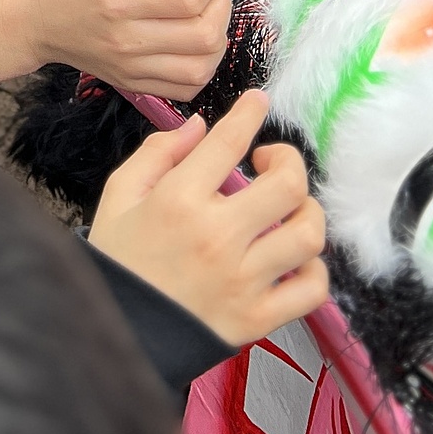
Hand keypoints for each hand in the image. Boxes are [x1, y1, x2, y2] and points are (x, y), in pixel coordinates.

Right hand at [7, 0, 230, 99]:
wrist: (32, 20)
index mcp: (119, 0)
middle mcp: (127, 40)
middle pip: (204, 35)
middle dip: (221, 6)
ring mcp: (131, 68)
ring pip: (202, 68)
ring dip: (218, 39)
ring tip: (207, 15)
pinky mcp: (133, 84)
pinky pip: (186, 89)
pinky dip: (203, 68)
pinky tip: (195, 44)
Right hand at [89, 91, 329, 345]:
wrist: (120, 332)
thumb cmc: (119, 258)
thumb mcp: (119, 195)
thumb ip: (157, 153)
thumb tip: (200, 126)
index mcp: (179, 200)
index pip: (229, 142)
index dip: (250, 113)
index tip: (258, 101)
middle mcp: (218, 236)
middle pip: (288, 186)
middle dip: (288, 161)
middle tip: (269, 163)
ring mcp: (243, 280)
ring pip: (308, 235)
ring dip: (306, 212)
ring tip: (286, 209)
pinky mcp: (258, 318)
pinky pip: (312, 289)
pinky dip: (313, 269)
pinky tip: (292, 257)